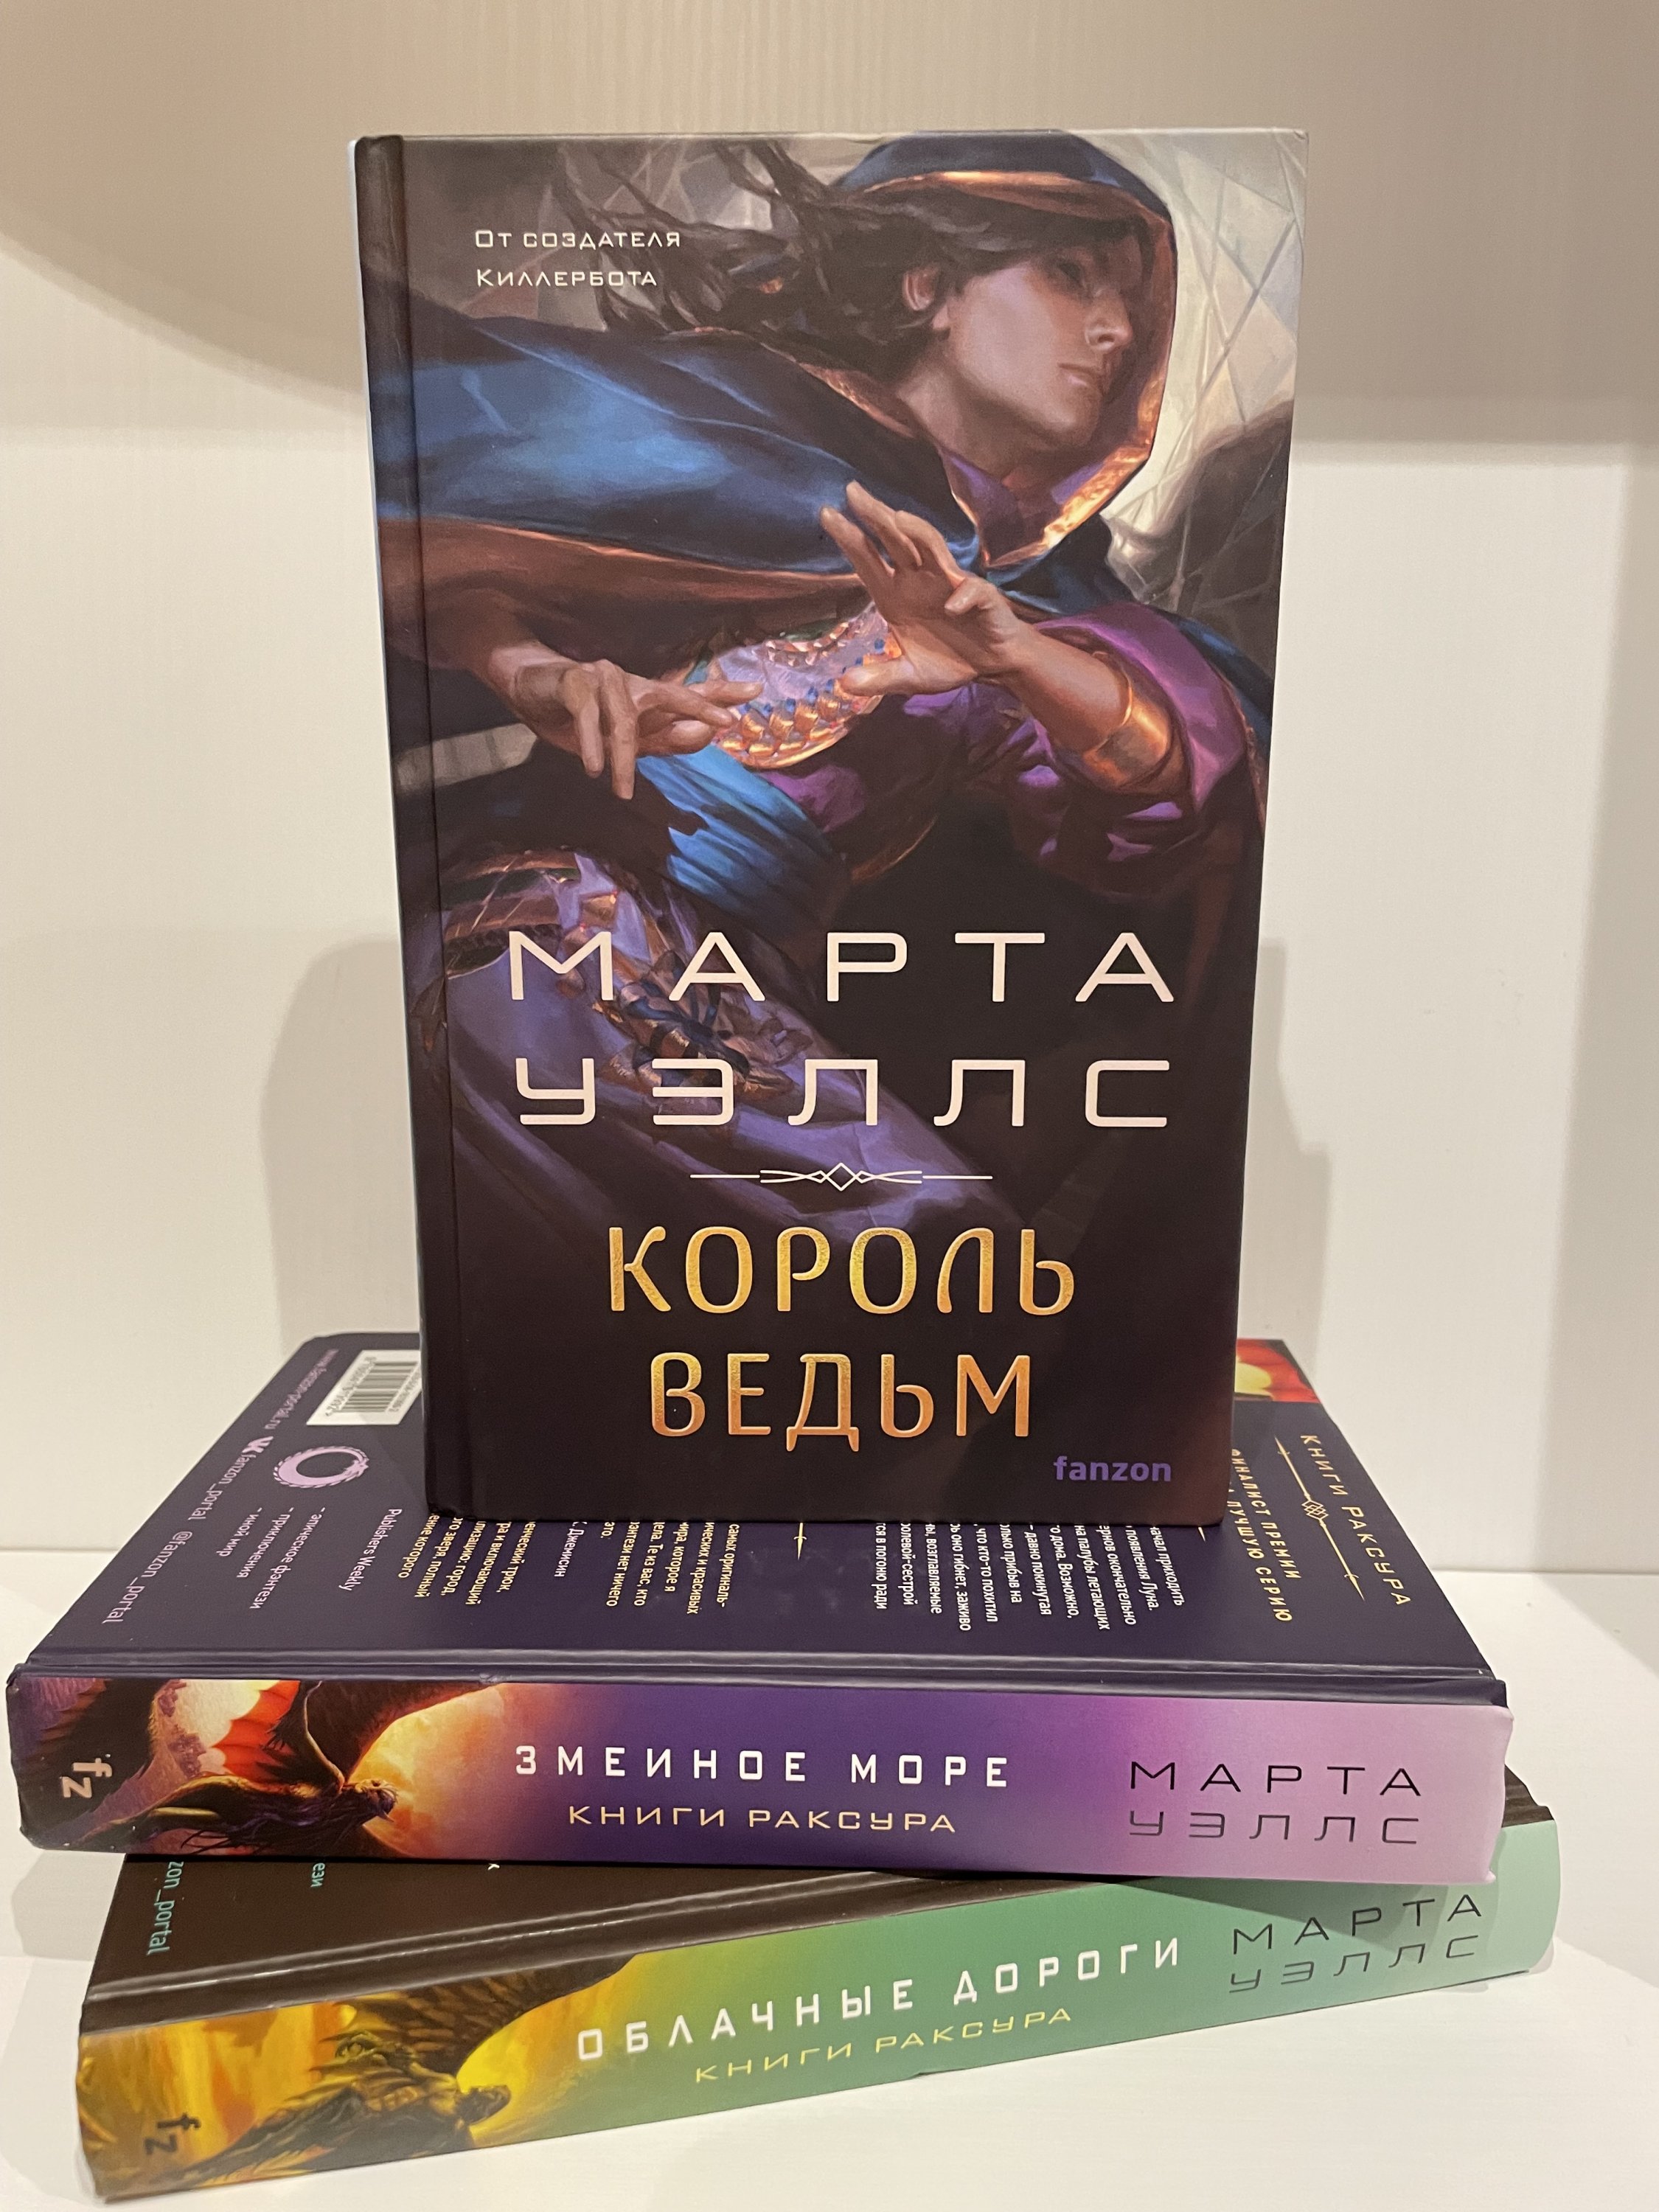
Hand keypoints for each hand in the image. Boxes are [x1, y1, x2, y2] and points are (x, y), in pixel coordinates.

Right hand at [496, 648, 760, 800]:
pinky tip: (594, 768)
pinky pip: (588, 714)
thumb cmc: (575, 715)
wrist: (526, 687)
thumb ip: (662, 739)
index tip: (755, 692)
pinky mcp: (574, 680)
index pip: (688, 693)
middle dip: (699, 706)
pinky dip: (592, 743)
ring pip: (624, 721)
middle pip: (671, 693)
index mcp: (645, 696)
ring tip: (621, 792)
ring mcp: (604, 678)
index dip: (721, 692)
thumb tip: (706, 733)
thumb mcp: (619, 739)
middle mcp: (631, 683)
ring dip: (622, 759)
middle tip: (724, 723)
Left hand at [818, 482, 1033, 696]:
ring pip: (931, 548)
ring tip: (898, 518)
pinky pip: (970, 592)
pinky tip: (953, 607)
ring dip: (916, 533)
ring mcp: (949, 583)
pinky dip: (962, 597)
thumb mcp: (910, 676)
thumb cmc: (950, 660)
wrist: (993, 664)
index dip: (850, 538)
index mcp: (896, 594)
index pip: (868, 560)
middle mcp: (919, 580)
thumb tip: (845, 685)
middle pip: (896, 541)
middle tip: (852, 492)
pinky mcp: (980, 597)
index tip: (827, 514)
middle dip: (875, 516)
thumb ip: (881, 678)